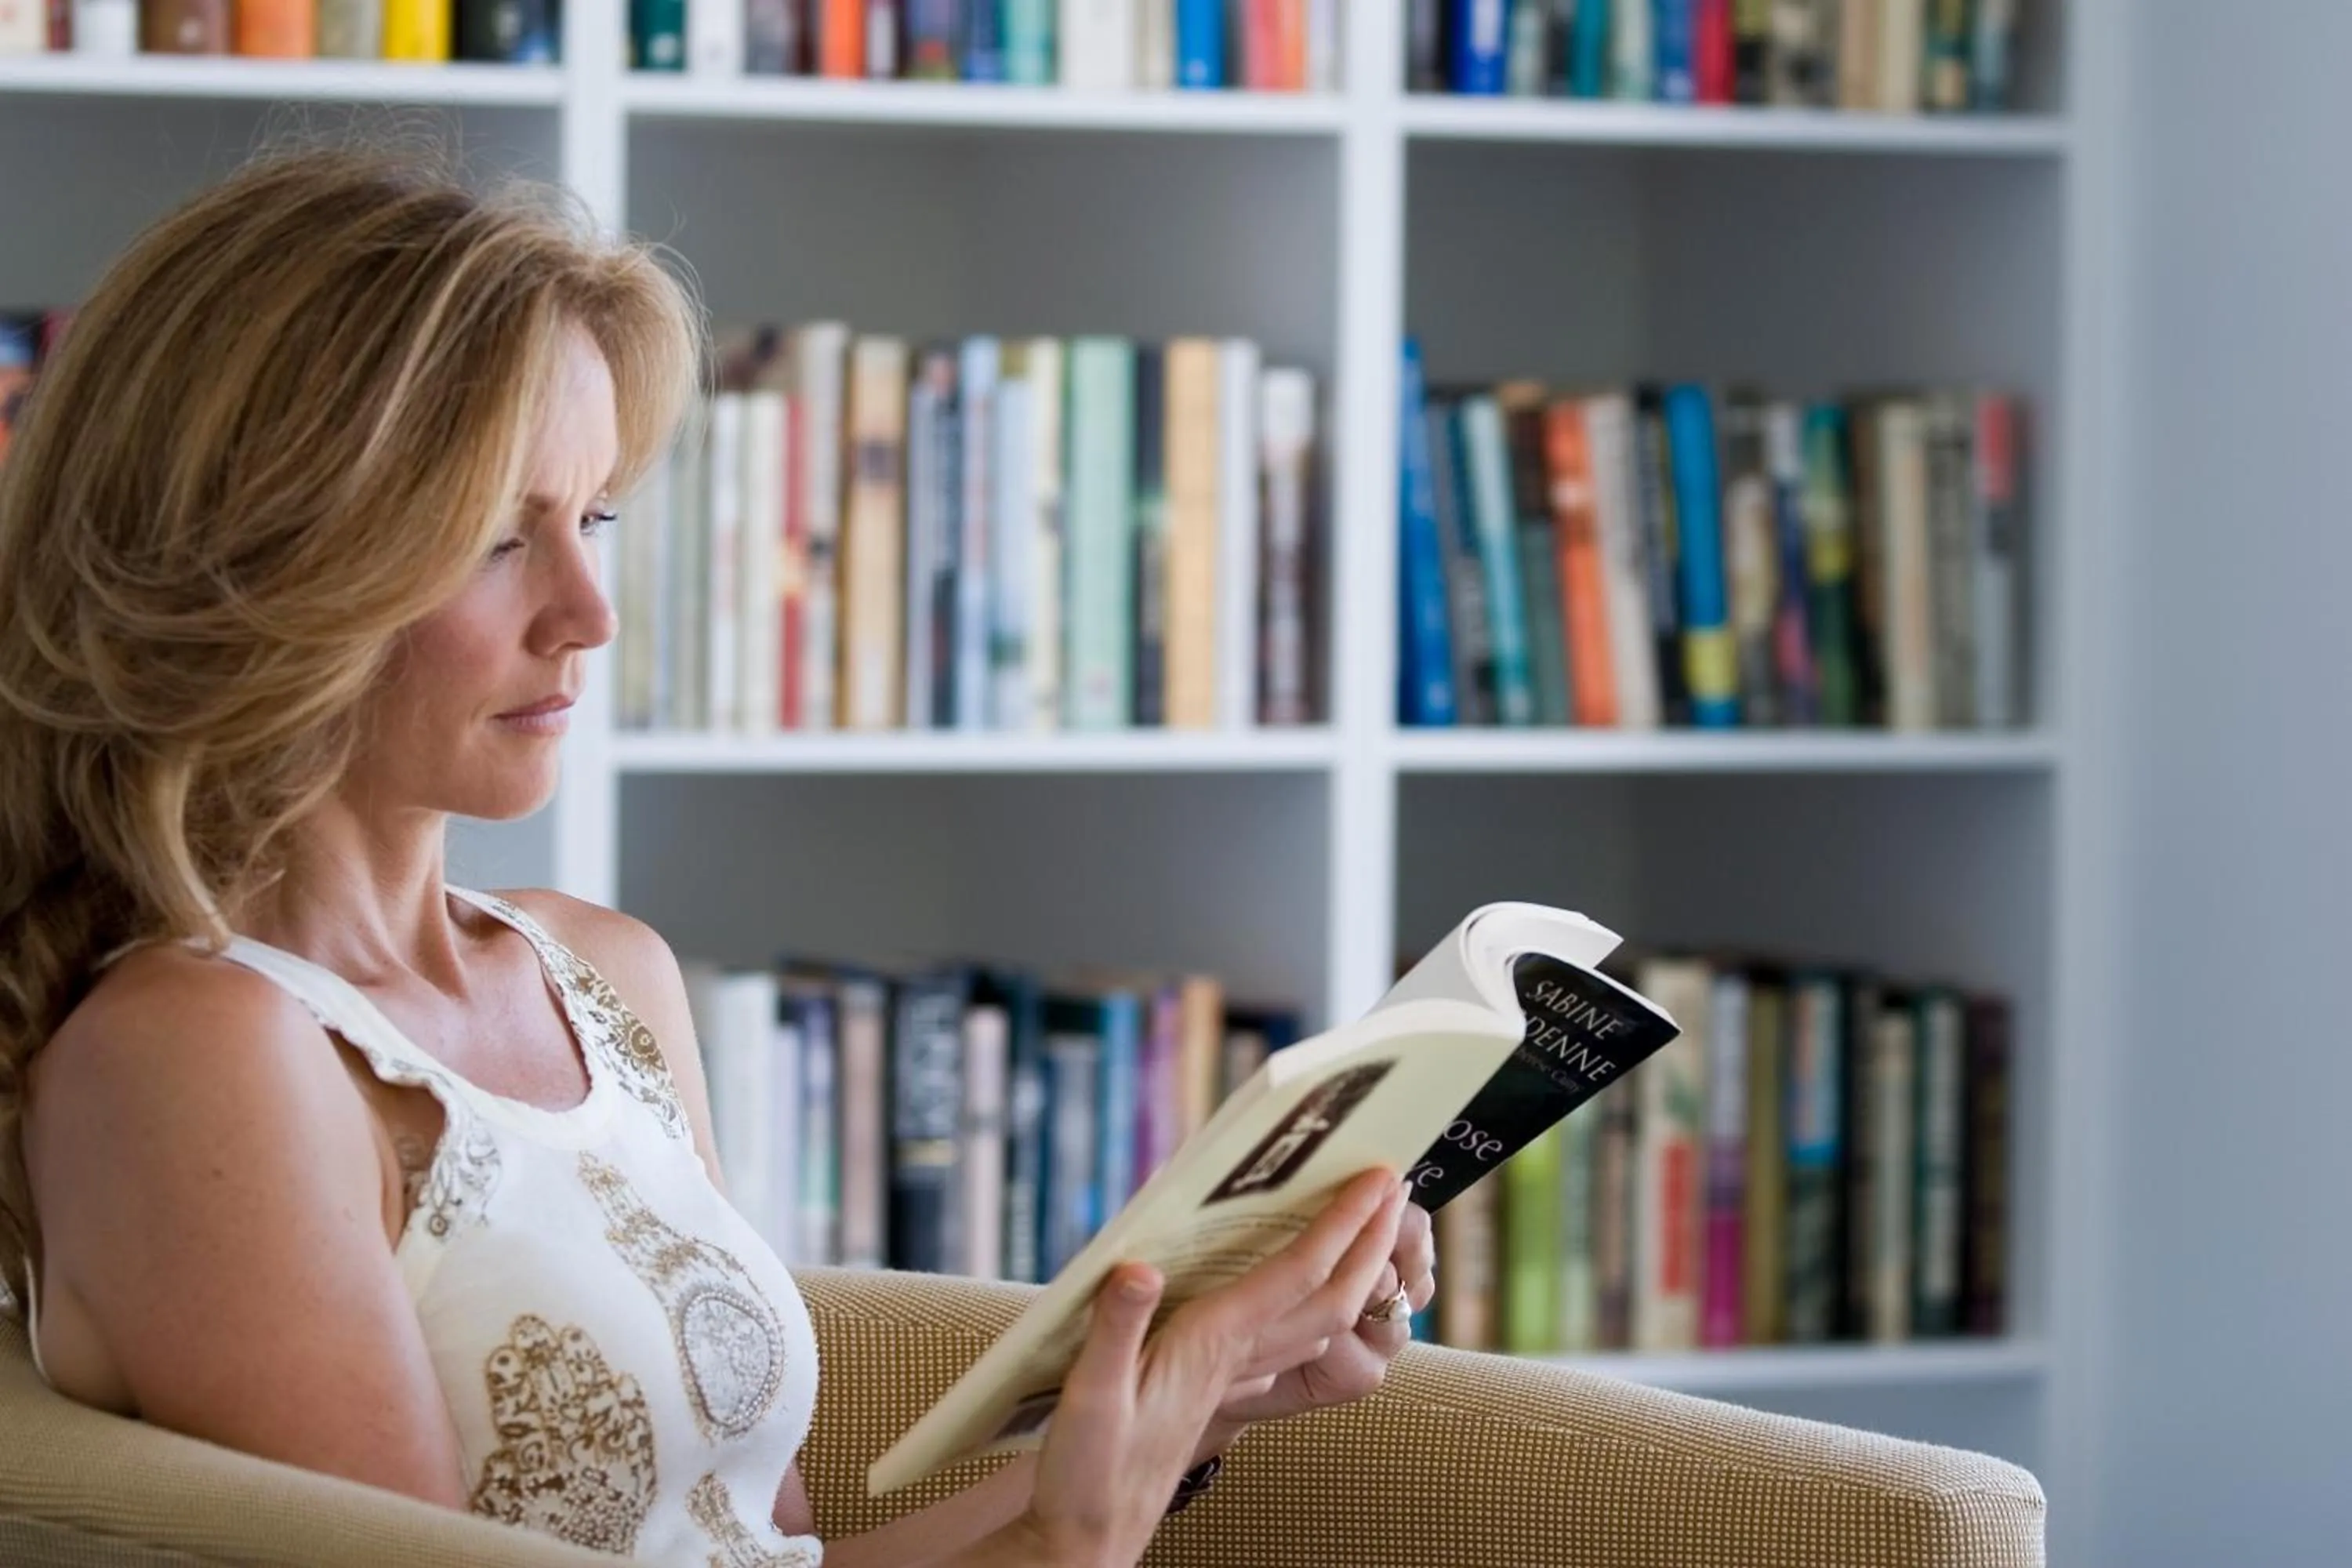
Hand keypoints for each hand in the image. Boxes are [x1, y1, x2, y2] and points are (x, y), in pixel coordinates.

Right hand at [1011, 1168, 1403, 1567]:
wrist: (1092, 1535)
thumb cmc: (1090, 1471)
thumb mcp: (1088, 1397)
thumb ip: (1114, 1331)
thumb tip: (1139, 1270)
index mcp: (1215, 1346)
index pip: (1297, 1274)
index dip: (1342, 1225)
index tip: (1377, 1182)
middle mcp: (1239, 1357)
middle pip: (1332, 1295)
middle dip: (1371, 1240)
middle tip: (1399, 1184)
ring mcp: (1237, 1375)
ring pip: (1321, 1317)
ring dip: (1356, 1267)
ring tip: (1374, 1220)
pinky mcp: (1223, 1385)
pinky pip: (1291, 1333)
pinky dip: (1317, 1296)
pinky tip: (1314, 1284)